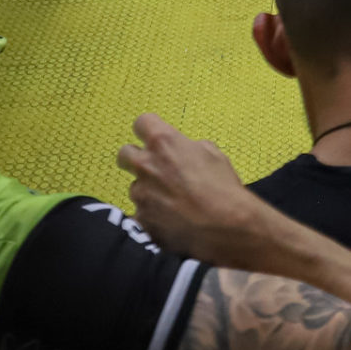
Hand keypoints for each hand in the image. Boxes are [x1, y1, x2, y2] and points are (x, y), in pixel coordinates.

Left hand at [117, 113, 281, 265]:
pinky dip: (152, 218)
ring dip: (148, 191)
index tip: (154, 136)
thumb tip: (184, 151)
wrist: (226, 226)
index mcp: (164, 143)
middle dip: (136, 158)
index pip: (141, 123)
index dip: (148, 130)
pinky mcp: (140, 220)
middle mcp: (146, 165)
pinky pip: (140, 215)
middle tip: (154, 168)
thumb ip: (190, 147)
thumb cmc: (224, 188)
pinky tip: (171, 222)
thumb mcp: (214, 154)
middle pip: (124, 154)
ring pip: (135, 188)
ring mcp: (141, 194)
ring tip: (172, 202)